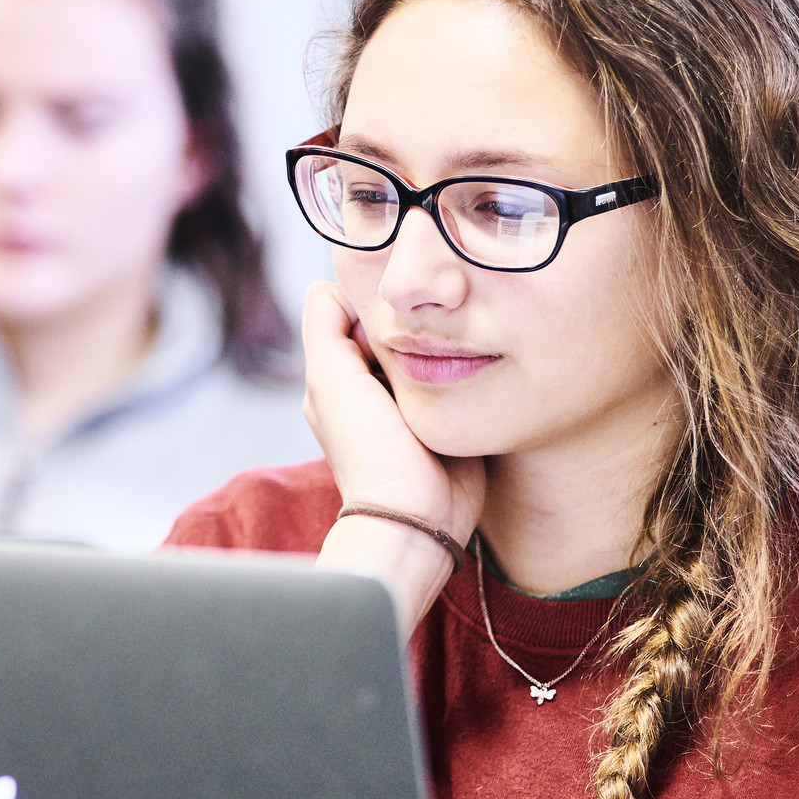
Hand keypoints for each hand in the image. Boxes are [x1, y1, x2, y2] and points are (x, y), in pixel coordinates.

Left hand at [300, 281, 483, 632]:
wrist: (419, 514)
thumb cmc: (369, 450)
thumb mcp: (331, 380)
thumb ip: (323, 328)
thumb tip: (330, 284)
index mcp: (340, 375)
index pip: (357, 312)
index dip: (376, 303)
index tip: (397, 306)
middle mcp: (374, 385)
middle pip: (396, 327)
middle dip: (413, 320)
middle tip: (436, 321)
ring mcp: (414, 401)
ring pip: (431, 346)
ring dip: (444, 341)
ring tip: (458, 341)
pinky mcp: (449, 414)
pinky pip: (459, 374)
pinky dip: (466, 364)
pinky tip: (475, 360)